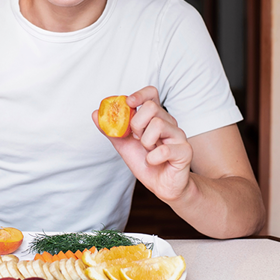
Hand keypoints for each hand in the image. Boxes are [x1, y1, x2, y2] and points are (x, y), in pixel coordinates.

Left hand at [93, 86, 192, 202]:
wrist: (162, 186)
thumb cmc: (146, 162)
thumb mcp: (124, 145)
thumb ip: (112, 130)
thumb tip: (95, 114)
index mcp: (156, 117)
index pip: (152, 93)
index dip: (139, 94)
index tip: (128, 103)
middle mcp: (169, 122)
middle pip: (151, 106)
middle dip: (137, 124)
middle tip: (138, 138)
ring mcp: (179, 135)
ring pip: (158, 124)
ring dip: (146, 142)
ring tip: (148, 151)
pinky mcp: (185, 151)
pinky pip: (164, 149)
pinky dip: (152, 158)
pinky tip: (154, 161)